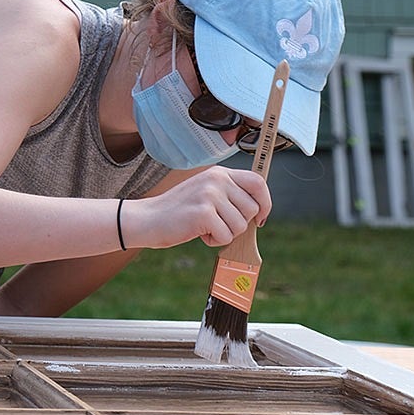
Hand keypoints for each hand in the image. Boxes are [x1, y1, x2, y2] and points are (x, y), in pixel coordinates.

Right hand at [123, 166, 271, 248]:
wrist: (147, 219)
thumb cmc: (178, 212)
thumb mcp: (206, 193)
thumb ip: (230, 195)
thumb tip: (260, 210)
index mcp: (220, 173)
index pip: (258, 182)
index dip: (266, 203)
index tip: (260, 219)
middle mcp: (217, 179)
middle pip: (252, 209)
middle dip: (238, 224)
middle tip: (216, 223)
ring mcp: (210, 195)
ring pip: (240, 226)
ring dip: (224, 233)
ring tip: (204, 226)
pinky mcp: (203, 213)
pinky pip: (226, 236)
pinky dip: (214, 241)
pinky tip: (198, 233)